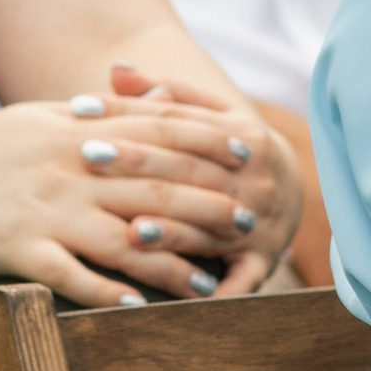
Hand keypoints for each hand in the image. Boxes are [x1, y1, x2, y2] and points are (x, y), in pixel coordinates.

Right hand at [0, 74, 294, 306]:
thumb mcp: (39, 118)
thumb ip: (96, 113)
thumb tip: (150, 101)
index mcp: (76, 130)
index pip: (156, 130)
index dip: (207, 141)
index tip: (247, 151)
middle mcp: (68, 168)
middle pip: (154, 187)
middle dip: (208, 205)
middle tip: (247, 223)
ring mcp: (46, 211)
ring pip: (124, 237)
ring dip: (172, 262)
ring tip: (208, 280)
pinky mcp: (19, 250)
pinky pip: (73, 277)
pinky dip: (109, 294)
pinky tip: (141, 310)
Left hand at [103, 60, 303, 288]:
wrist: (291, 192)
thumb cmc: (230, 150)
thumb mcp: (211, 116)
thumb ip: (165, 95)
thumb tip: (117, 69)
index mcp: (240, 133)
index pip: (176, 120)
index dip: (126, 111)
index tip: (79, 108)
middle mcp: (253, 176)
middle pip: (189, 169)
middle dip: (137, 162)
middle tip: (87, 155)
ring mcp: (260, 221)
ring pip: (209, 225)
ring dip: (171, 231)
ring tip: (129, 229)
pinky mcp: (262, 262)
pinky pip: (237, 280)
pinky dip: (214, 292)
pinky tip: (177, 301)